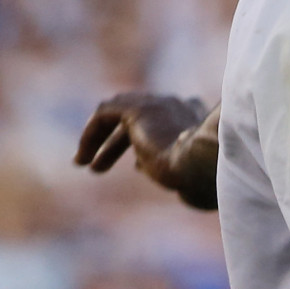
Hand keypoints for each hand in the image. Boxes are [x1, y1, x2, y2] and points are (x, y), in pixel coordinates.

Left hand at [75, 92, 219, 209]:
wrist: (207, 165)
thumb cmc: (207, 179)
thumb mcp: (196, 177)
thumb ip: (184, 172)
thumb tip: (174, 184)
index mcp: (201, 122)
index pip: (171, 121)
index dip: (150, 143)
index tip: (137, 167)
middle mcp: (182, 107)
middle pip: (142, 118)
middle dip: (118, 142)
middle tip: (99, 167)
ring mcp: (161, 105)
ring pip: (120, 114)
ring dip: (100, 139)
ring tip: (83, 163)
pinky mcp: (140, 109)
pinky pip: (105, 115)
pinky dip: (91, 134)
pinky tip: (83, 155)